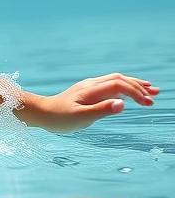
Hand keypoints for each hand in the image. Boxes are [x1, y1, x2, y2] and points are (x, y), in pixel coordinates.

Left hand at [39, 73, 158, 132]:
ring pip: (115, 81)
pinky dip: (124, 88)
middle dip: (138, 86)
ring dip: (133, 85)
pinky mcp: (88, 92)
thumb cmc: (59, 118)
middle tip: (155, 95)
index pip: (118, 85)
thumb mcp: (80, 117)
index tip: (148, 103)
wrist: (41, 113)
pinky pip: (110, 86)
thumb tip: (122, 104)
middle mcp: (91, 85)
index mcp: (91, 90)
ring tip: (151, 91)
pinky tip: (130, 95)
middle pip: (119, 79)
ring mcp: (90, 87)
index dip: (135, 92)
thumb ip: (101, 110)